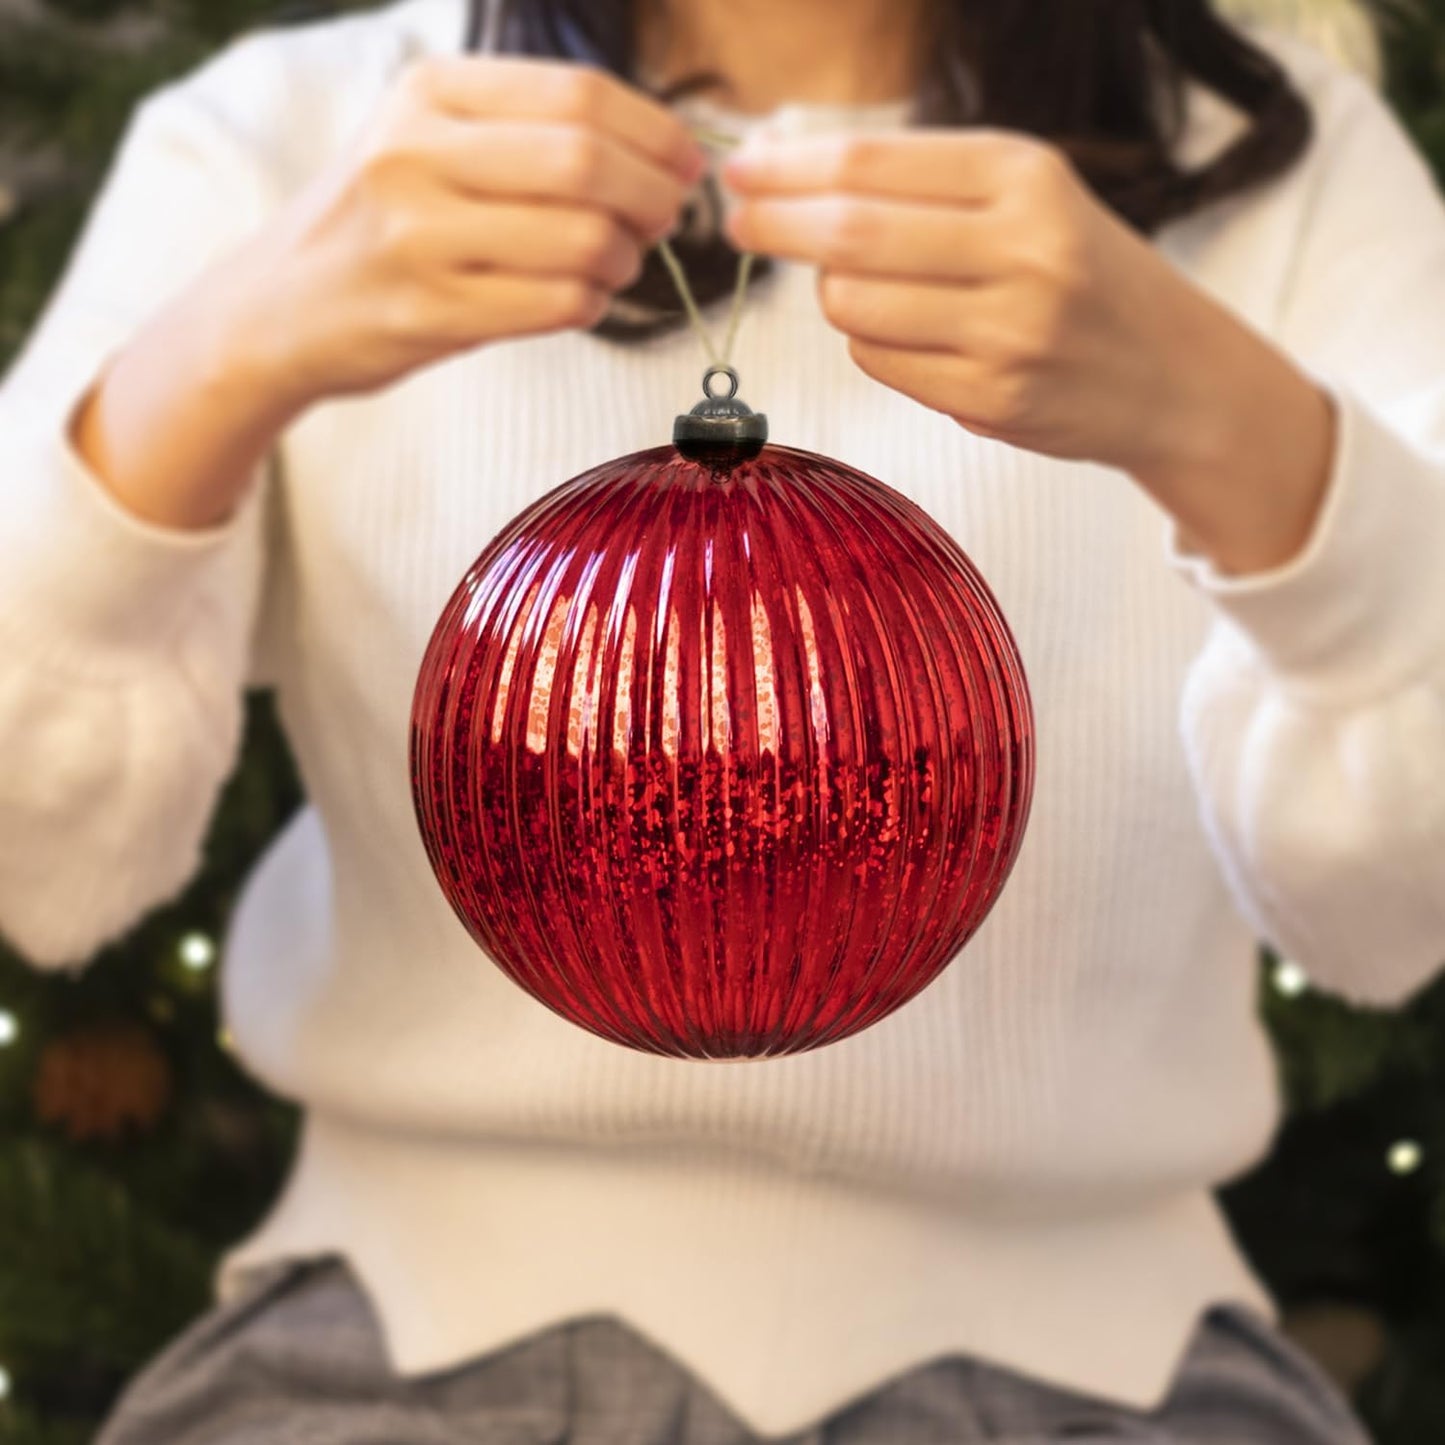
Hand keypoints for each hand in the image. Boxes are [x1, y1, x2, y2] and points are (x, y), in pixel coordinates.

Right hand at [70, 56, 707, 531]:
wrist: (280, 306)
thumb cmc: (379, 222)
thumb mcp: (425, 140)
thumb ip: (522, 129)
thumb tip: (655, 147)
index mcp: (427, 94)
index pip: (579, 96)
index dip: (655, 132)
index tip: (685, 163)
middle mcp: (417, 154)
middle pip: (587, 161)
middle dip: (653, 195)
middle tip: (664, 218)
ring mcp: (420, 237)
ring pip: (582, 239)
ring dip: (624, 258)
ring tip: (614, 262)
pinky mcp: (432, 312)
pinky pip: (558, 304)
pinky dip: (591, 302)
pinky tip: (579, 297)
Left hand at [722, 129, 1335, 574]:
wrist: (1172, 371)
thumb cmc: (1079, 272)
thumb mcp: (1025, 197)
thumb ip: (921, 185)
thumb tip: (788, 174)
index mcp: (1024, 175)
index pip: (870, 164)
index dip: (788, 169)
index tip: (738, 171)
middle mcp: (1021, 247)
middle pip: (850, 235)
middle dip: (775, 227)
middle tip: (736, 224)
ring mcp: (1007, 331)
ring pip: (854, 308)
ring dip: (831, 296)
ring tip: (860, 288)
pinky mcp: (992, 397)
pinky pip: (881, 364)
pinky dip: (870, 345)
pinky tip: (905, 336)